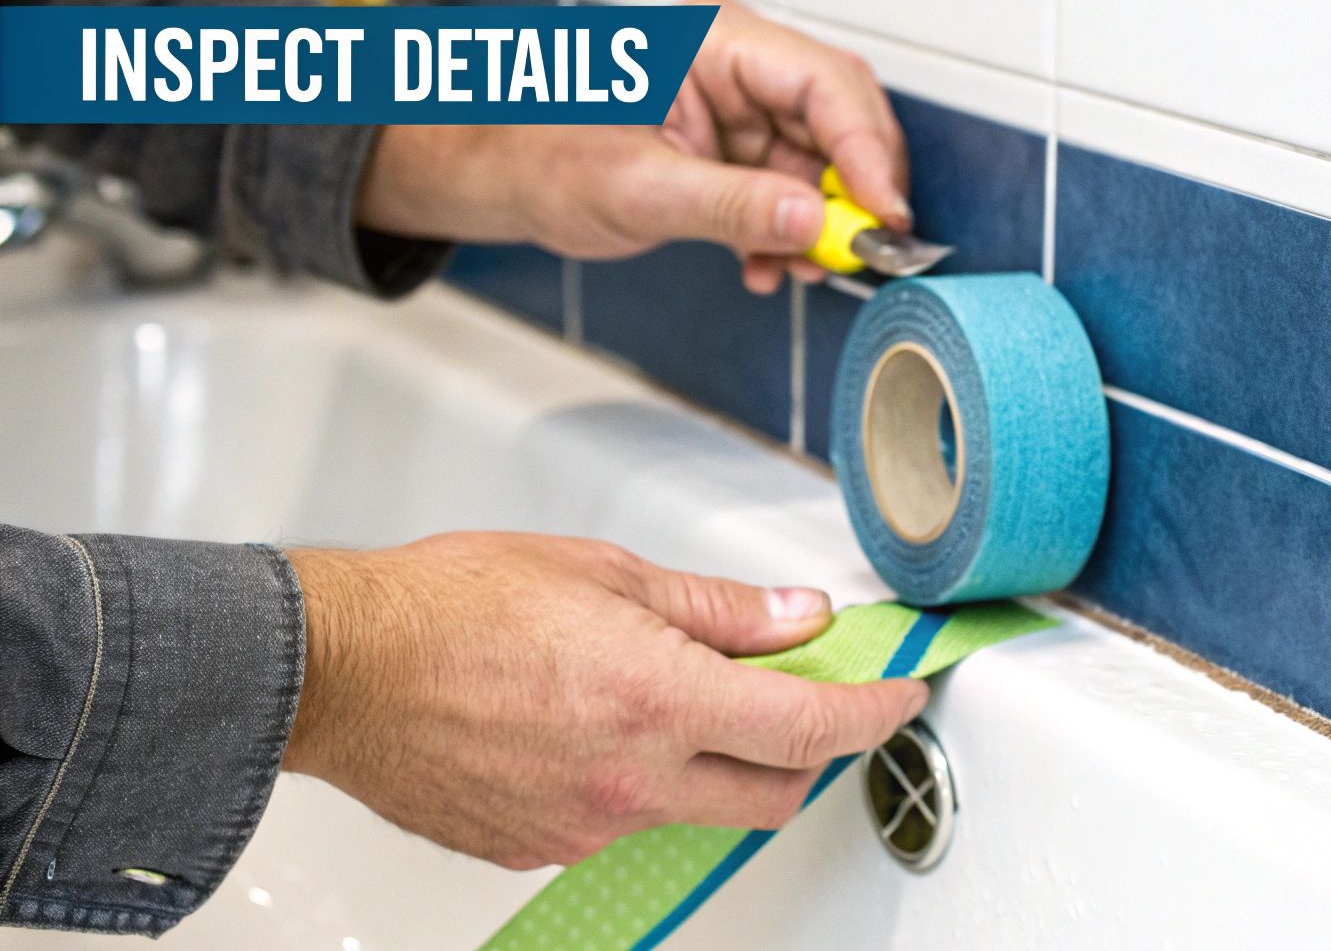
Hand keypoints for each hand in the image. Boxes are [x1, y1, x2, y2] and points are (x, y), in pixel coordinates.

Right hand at [281, 532, 926, 868]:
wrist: (340, 670)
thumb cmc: (449, 607)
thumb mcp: (603, 573)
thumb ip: (716, 608)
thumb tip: (794, 619)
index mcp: (658, 698)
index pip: (811, 729)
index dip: (875, 715)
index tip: (898, 696)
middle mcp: (632, 779)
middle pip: (775, 795)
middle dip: (807, 753)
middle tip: (796, 699)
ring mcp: (587, 825)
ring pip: (697, 810)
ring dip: (714, 765)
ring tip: (664, 696)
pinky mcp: (540, 849)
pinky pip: (624, 824)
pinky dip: (640, 783)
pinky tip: (596, 730)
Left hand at [357, 0, 909, 295]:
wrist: (497, 171)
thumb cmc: (539, 151)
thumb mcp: (638, 189)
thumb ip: (731, 206)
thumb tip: (810, 221)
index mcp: (714, 42)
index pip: (823, 85)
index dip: (866, 152)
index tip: (883, 215)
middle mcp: (737, 63)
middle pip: (838, 118)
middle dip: (853, 190)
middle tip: (860, 250)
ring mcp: (740, 105)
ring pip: (820, 160)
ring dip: (819, 222)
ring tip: (799, 267)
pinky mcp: (734, 147)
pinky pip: (788, 187)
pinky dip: (788, 232)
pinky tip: (765, 264)